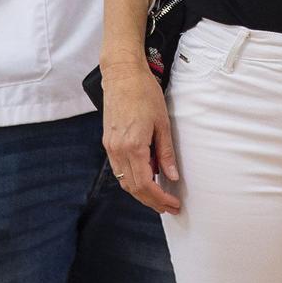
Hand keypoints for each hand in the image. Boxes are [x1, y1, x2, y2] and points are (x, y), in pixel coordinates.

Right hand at [100, 63, 182, 213]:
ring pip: (124, 181)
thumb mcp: (162, 123)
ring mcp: (110, 147)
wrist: (122, 75)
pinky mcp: (108, 142)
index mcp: (133, 146)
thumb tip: (172, 176)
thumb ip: (166, 152)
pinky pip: (119, 169)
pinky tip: (146, 176)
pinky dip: (132, 178)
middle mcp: (118, 150)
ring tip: (159, 196)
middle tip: (168, 207)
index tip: (173, 204)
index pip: (145, 184)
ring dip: (141, 192)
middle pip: (133, 188)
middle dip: (151, 201)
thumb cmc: (144, 93)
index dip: (160, 198)